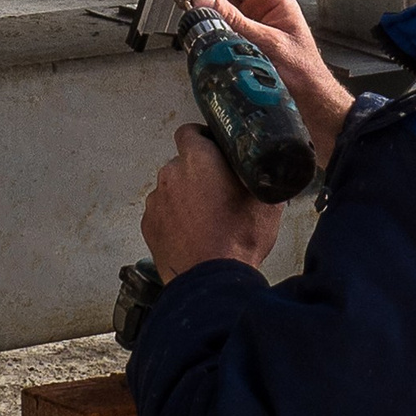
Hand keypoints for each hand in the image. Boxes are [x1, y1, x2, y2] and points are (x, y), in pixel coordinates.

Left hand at [142, 123, 281, 282]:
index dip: (203, 140)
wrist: (212, 283)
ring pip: (172, 190)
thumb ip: (261, 178)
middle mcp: (170, 173)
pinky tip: (192, 236)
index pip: (190, 131)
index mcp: (198, 159)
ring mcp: (156, 200)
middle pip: (182, 163)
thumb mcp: (266, 203)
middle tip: (218, 195)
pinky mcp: (148, 225)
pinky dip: (173, 220)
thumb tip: (267, 171)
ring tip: (205, 222)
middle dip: (197, 174)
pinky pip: (162, 214)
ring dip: (184, 198)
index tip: (214, 153)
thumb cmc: (237, 241)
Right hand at [200, 0, 355, 161]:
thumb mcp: (268, 44)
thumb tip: (205, 0)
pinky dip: (209, 38)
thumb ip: (235, 21)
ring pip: (220, 17)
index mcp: (273, 3)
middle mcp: (260, 15)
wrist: (315, 112)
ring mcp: (251, 34)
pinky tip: (200, 40)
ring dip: (205, 18)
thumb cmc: (306, 77)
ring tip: (190, 21)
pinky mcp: (244, 53)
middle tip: (184, 2)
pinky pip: (221, 38)